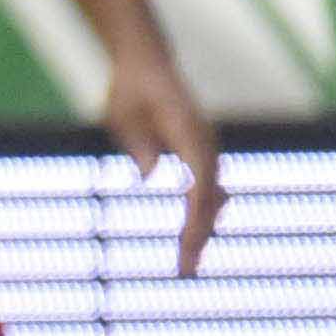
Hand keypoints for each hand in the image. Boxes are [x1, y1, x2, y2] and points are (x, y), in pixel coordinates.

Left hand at [103, 48, 223, 271]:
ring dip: (202, 230)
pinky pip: (207, 191)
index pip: (200, 182)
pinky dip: (202, 216)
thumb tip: (148, 176)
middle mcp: (206, 144)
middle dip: (199, 235)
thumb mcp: (121, 113)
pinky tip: (193, 241)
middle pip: (210, 198)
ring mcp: (207, 150)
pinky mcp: (201, 155)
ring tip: (187, 264)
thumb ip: (137, 142)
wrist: (147, 65)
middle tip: (184, 270)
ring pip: (213, 198)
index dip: (196, 215)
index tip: (189, 244)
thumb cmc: (131, 90)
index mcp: (188, 133)